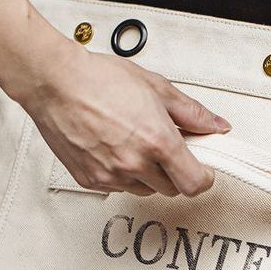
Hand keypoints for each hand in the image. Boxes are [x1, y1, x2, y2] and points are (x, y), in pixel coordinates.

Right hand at [19, 43, 229, 196]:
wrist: (54, 81)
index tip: (204, 169)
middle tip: (168, 149)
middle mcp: (134, 163)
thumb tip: (217, 126)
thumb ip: (193, 113)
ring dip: (150, 175)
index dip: (204, 178)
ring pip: (146, 190)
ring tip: (138, 144)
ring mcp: (110, 175)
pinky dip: (124, 174)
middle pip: (173, 189)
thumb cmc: (99, 79)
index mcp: (157, 141)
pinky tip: (116, 148)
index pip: (195, 183)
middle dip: (176, 172)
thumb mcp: (157, 88)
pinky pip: (119, 187)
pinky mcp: (90, 180)